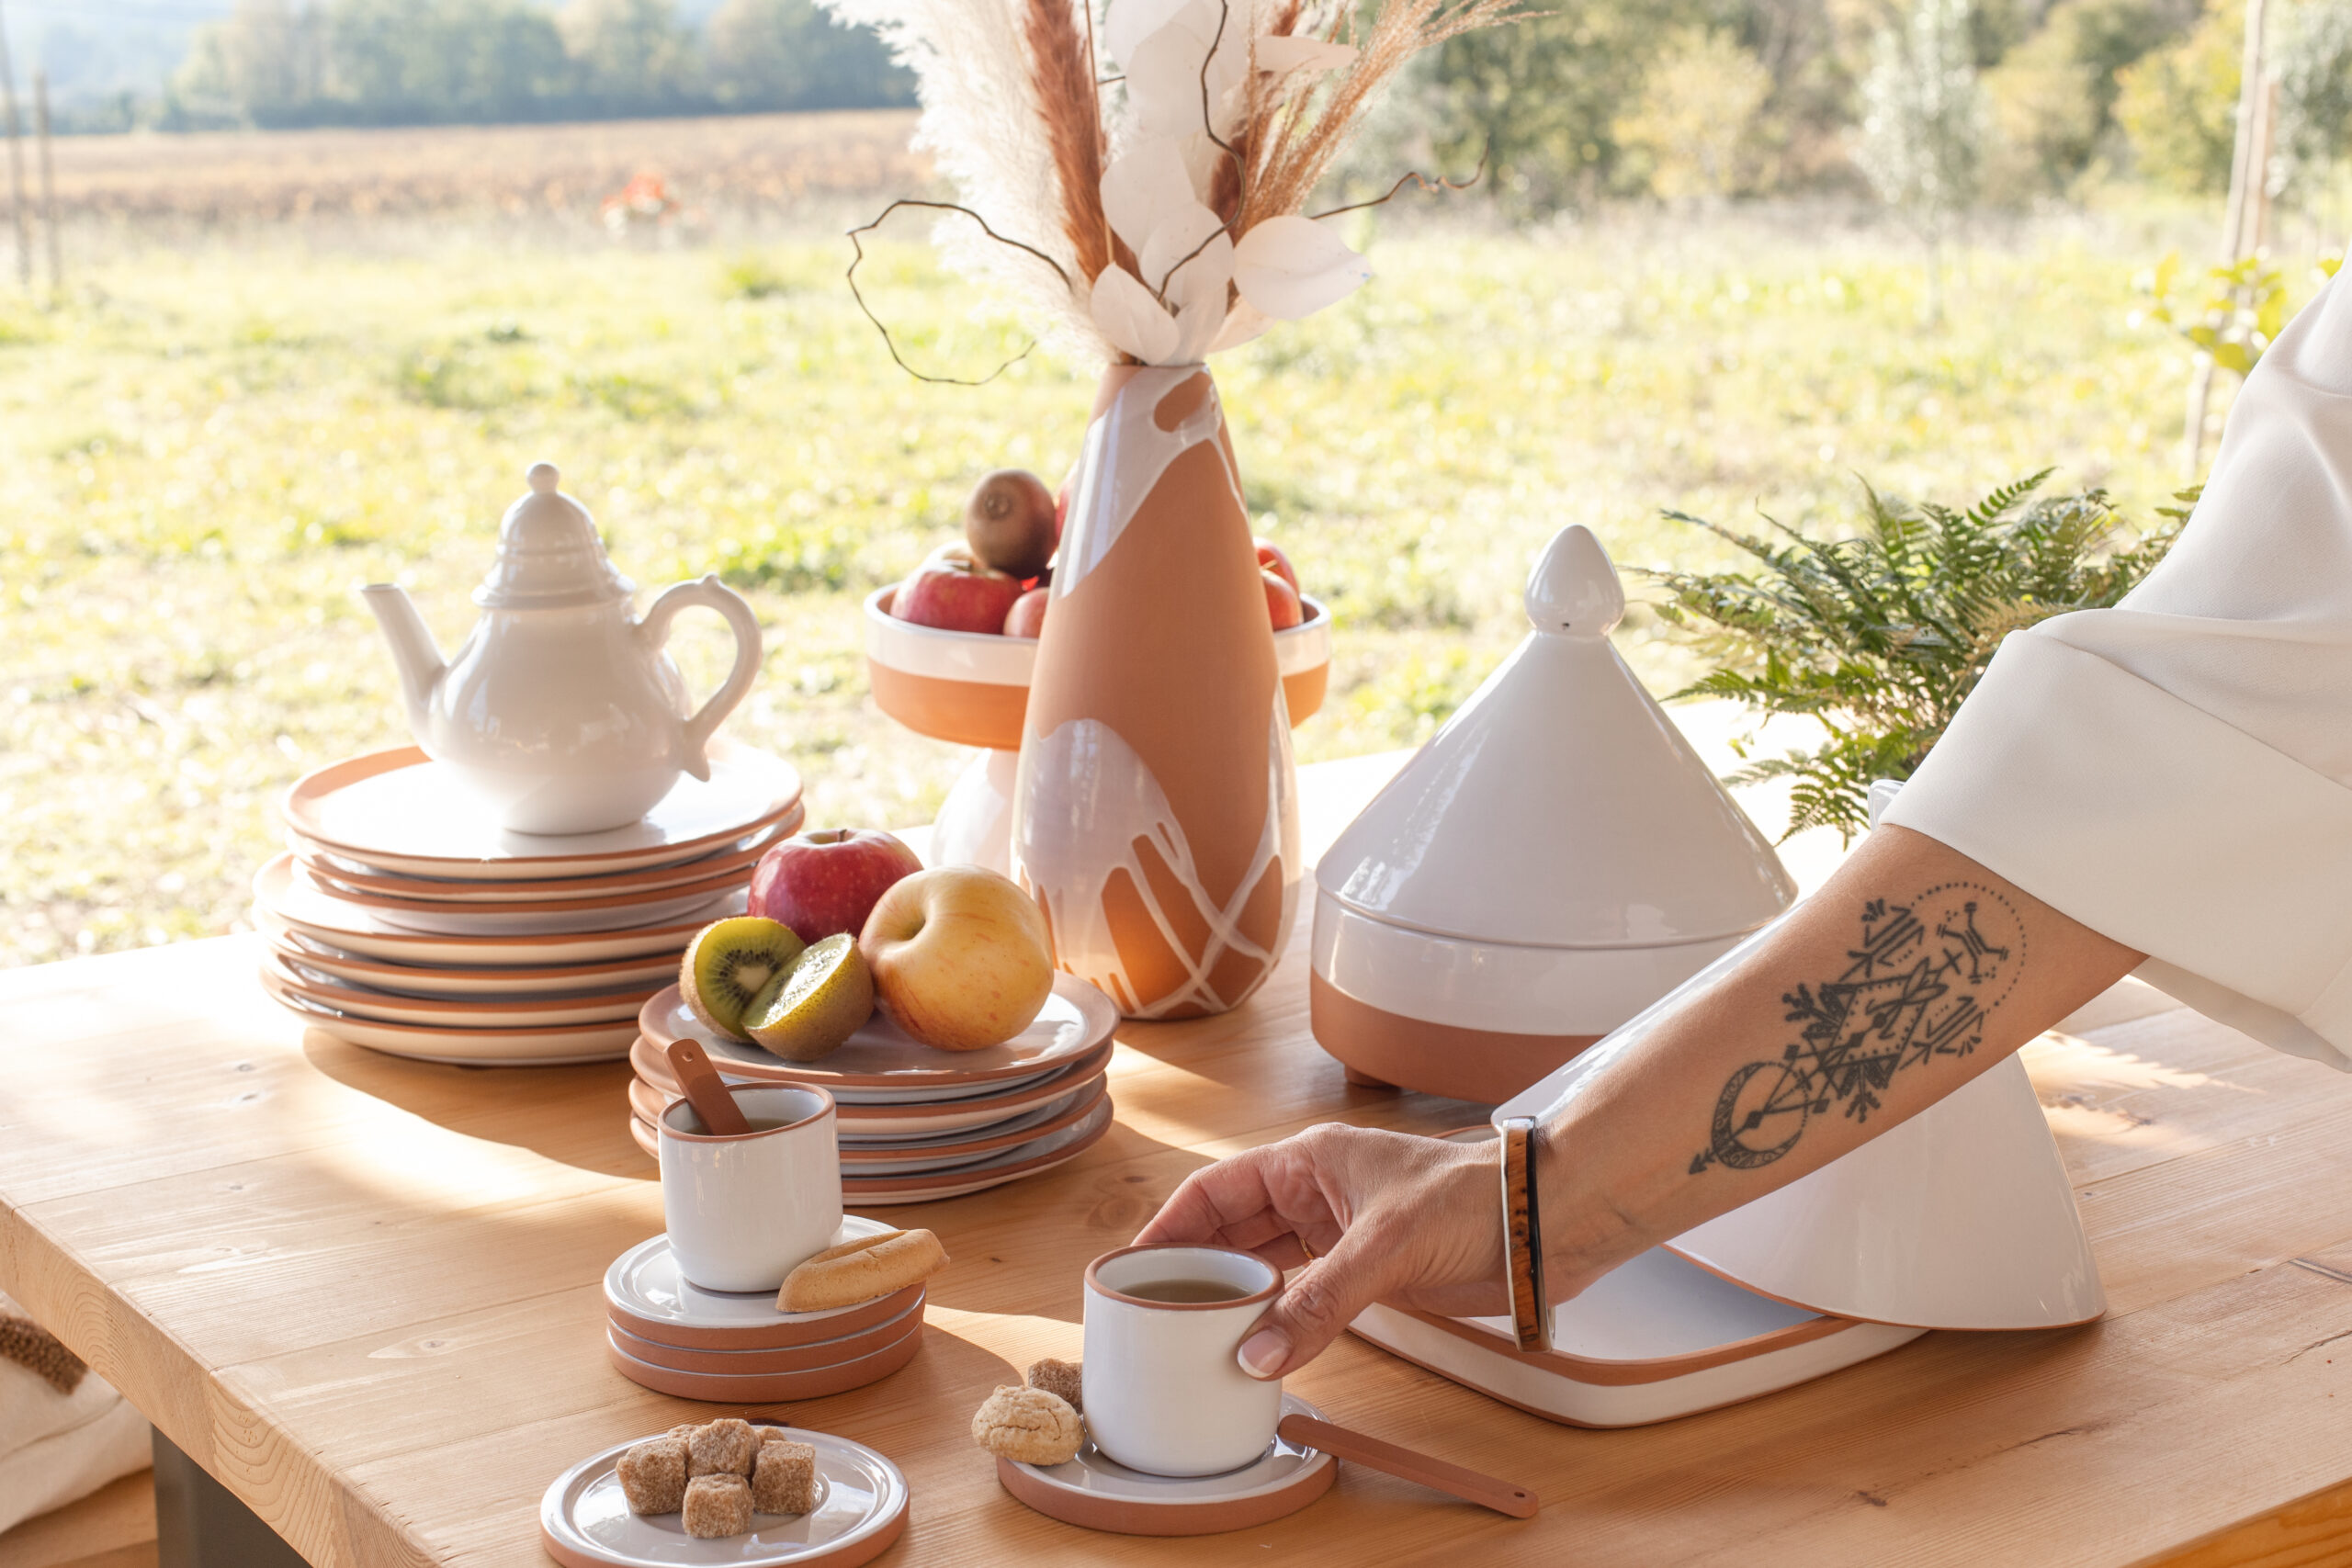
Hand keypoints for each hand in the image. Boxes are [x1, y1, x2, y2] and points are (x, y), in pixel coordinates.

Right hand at [1134, 1124, 1505, 1379]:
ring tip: (1187, 1332)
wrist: (1542, 1224)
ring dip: (1231, 1296)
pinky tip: (1251, 1341)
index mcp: (1306, 1161)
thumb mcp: (1385, 1246)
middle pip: (1230, 1230)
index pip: (1214, 1190)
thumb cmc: (1472, 1200)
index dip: (1169, 1225)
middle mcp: (1313, 1193)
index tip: (1131, 1265)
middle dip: (1191, 1267)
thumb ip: (1319, 1302)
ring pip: (1263, 1264)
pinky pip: (1300, 1293)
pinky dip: (1274, 1316)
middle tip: (1149, 1311)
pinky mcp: (1364, 1270)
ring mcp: (1337, 1232)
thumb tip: (1257, 1356)